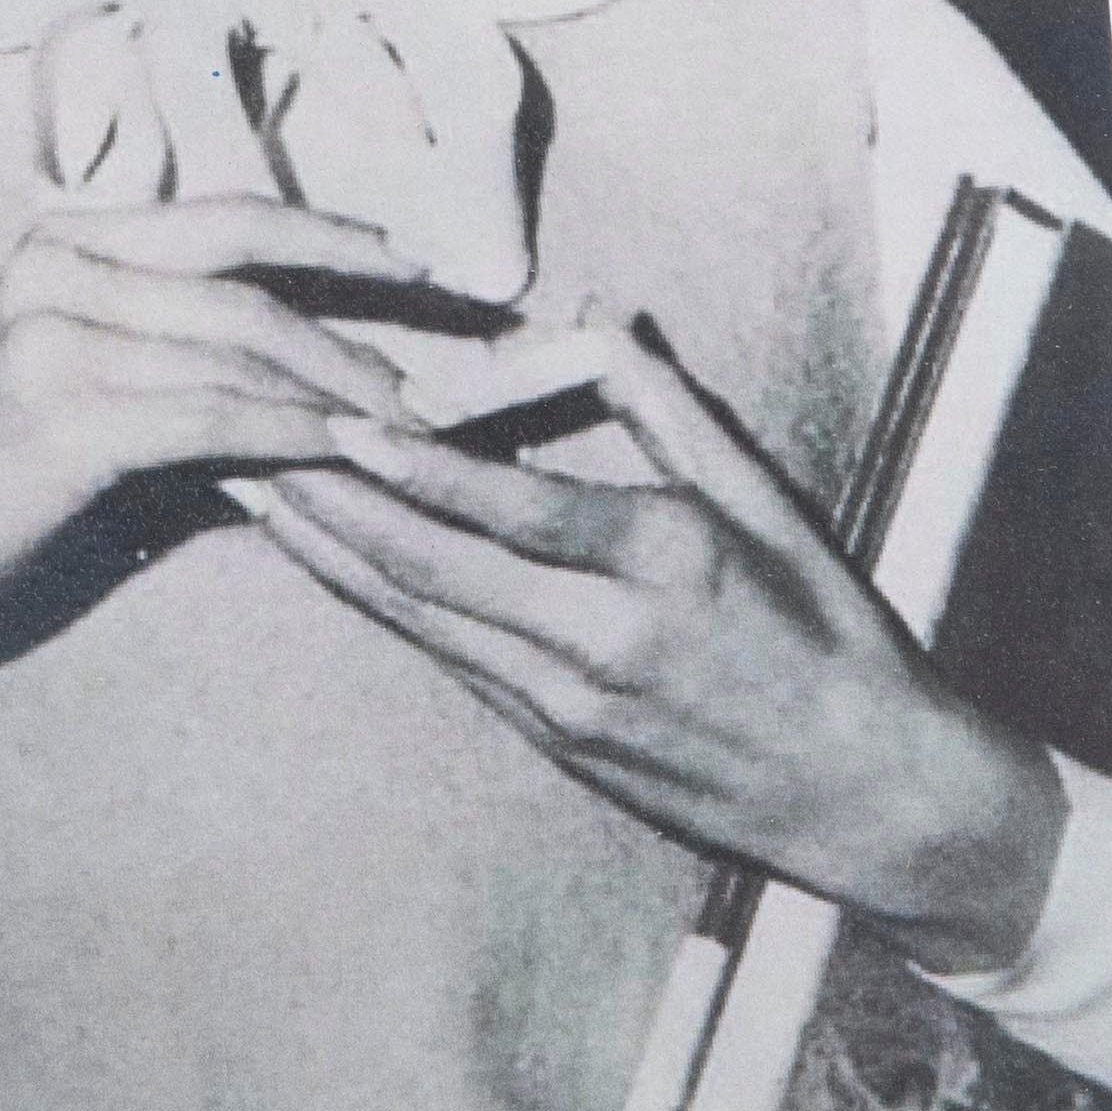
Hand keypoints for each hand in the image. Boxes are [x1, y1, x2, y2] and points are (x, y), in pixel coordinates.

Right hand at [0, 195, 425, 760]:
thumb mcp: (79, 395)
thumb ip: (175, 368)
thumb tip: (310, 386)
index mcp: (62, 244)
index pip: (226, 219)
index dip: (331, 236)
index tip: (417, 262)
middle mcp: (54, 268)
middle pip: (246, 278)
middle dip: (356, 321)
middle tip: (436, 368)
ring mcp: (52, 336)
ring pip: (238, 348)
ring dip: (336, 391)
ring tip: (403, 428)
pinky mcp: (62, 416)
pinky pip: (212, 416)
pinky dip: (289, 435)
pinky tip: (340, 454)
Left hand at [250, 326, 1069, 975]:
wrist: (866, 796)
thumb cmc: (830, 636)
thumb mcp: (771, 506)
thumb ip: (669, 408)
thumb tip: (598, 314)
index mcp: (667, 564)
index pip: (514, 507)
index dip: (417, 465)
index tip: (339, 418)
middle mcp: (604, 640)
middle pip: (437, 567)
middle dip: (332, 505)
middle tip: (245, 443)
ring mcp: (569, 705)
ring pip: (423, 620)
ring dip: (332, 556)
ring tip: (254, 495)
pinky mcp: (554, 744)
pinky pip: (449, 659)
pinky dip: (382, 605)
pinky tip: (331, 564)